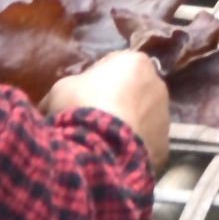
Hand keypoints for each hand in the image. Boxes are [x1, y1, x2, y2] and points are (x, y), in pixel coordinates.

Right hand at [47, 44, 174, 169]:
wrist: (98, 147)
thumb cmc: (80, 106)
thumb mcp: (60, 89)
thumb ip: (68, 89)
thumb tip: (54, 103)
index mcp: (136, 62)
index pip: (116, 65)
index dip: (96, 79)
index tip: (82, 94)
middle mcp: (157, 84)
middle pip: (134, 90)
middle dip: (117, 101)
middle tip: (92, 118)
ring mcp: (164, 116)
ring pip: (143, 118)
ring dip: (127, 125)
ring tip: (102, 141)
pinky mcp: (164, 145)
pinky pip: (145, 144)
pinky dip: (132, 149)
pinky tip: (113, 157)